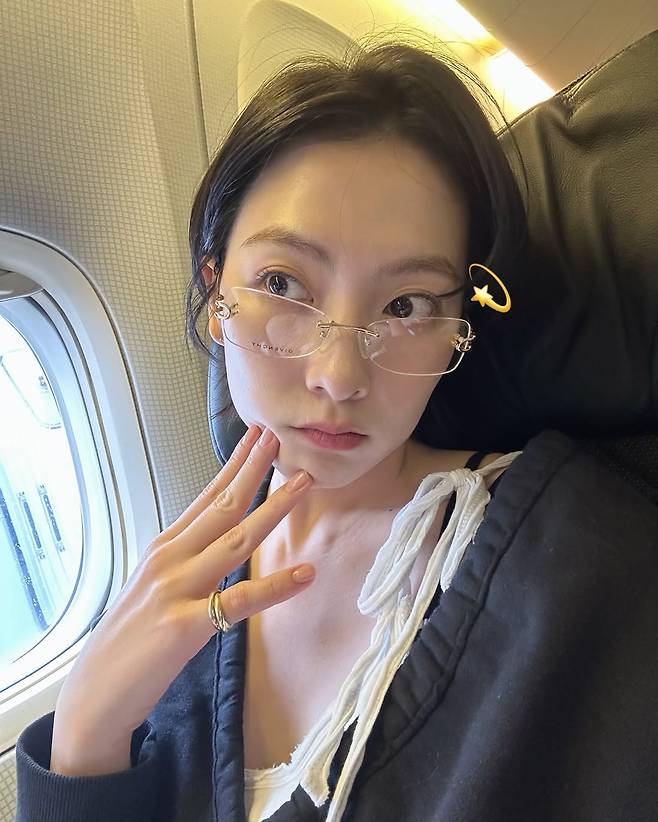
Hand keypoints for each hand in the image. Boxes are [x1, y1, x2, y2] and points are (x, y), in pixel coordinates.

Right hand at [51, 426, 313, 774]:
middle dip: (253, 469)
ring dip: (273, 510)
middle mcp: (169, 560)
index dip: (235, 466)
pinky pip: (238, 601)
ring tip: (303, 483)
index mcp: (163, 549)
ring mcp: (175, 590)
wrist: (91, 694)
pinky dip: (275, 587)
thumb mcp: (150, 587)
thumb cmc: (125, 642)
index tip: (257, 438)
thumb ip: (182, 561)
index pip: (206, 498)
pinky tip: (304, 574)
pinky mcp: (183, 626)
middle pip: (222, 506)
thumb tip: (213, 541)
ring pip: (235, 541)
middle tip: (279, 436)